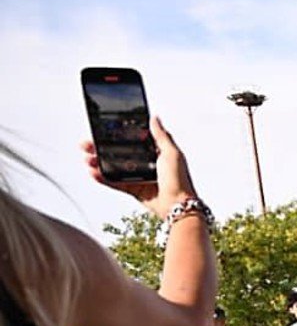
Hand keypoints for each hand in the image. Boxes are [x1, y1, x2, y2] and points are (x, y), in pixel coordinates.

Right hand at [82, 117, 198, 218]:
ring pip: (114, 167)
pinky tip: (94, 172)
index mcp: (156, 153)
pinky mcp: (135, 189)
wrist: (178, 206)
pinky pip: (115, 182)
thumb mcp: (172, 154)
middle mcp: (147, 164)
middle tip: (88, 144)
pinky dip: (104, 178)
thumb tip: (155, 119)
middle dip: (102, 148)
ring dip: (99, 162)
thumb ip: (161, 136)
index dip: (118, 136)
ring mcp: (139, 177)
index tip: (104, 130)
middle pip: (119, 153)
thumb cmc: (180, 181)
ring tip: (88, 158)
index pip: (132, 140)